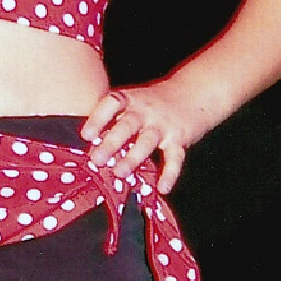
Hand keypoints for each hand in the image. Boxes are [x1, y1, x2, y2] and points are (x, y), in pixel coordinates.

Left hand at [82, 80, 208, 192]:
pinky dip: (170, 174)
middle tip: (96, 160)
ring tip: (119, 172)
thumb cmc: (153, 103)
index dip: (98, 118)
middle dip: (112, 142)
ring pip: (147, 141)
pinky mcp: (180, 139)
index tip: (86, 135)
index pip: (112, 103)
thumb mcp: (133, 101)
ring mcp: (163, 125)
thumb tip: (89, 147)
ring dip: (133, 157)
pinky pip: (175, 158)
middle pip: (127, 125)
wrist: (194, 92)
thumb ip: (114, 119)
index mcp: (130, 99)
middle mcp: (146, 111)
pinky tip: (162, 188)